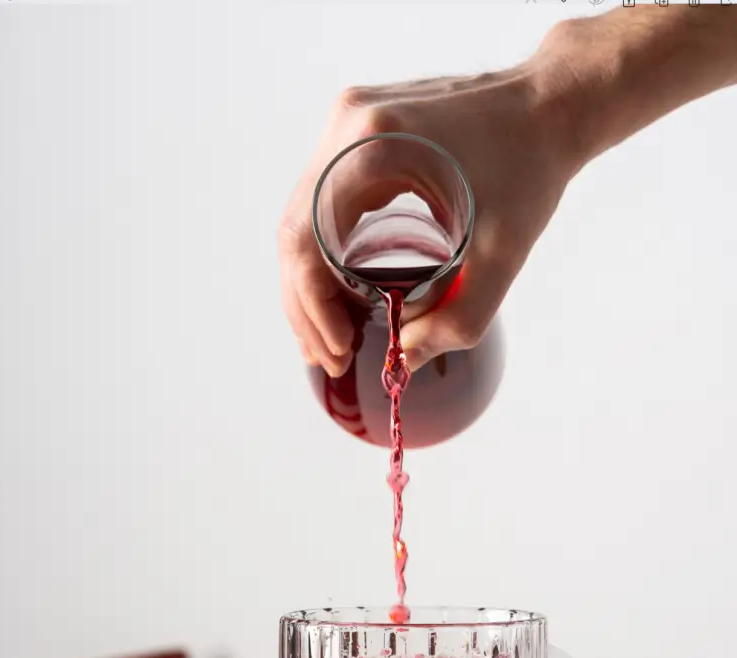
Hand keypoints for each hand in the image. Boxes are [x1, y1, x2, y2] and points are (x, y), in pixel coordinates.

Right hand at [278, 44, 584, 375]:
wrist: (552, 104)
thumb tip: (405, 362)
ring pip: (304, 221)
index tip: (342, 350)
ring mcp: (348, 126)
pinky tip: (342, 298)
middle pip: (295, 232)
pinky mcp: (358, 135)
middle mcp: (348, 127)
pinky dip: (326, 256)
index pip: (306, 238)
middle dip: (307, 307)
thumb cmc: (532, 167)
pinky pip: (324, 205)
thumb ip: (458, 319)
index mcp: (373, 145)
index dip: (313, 305)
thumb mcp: (503, 254)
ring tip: (333, 340)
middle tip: (333, 358)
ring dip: (311, 286)